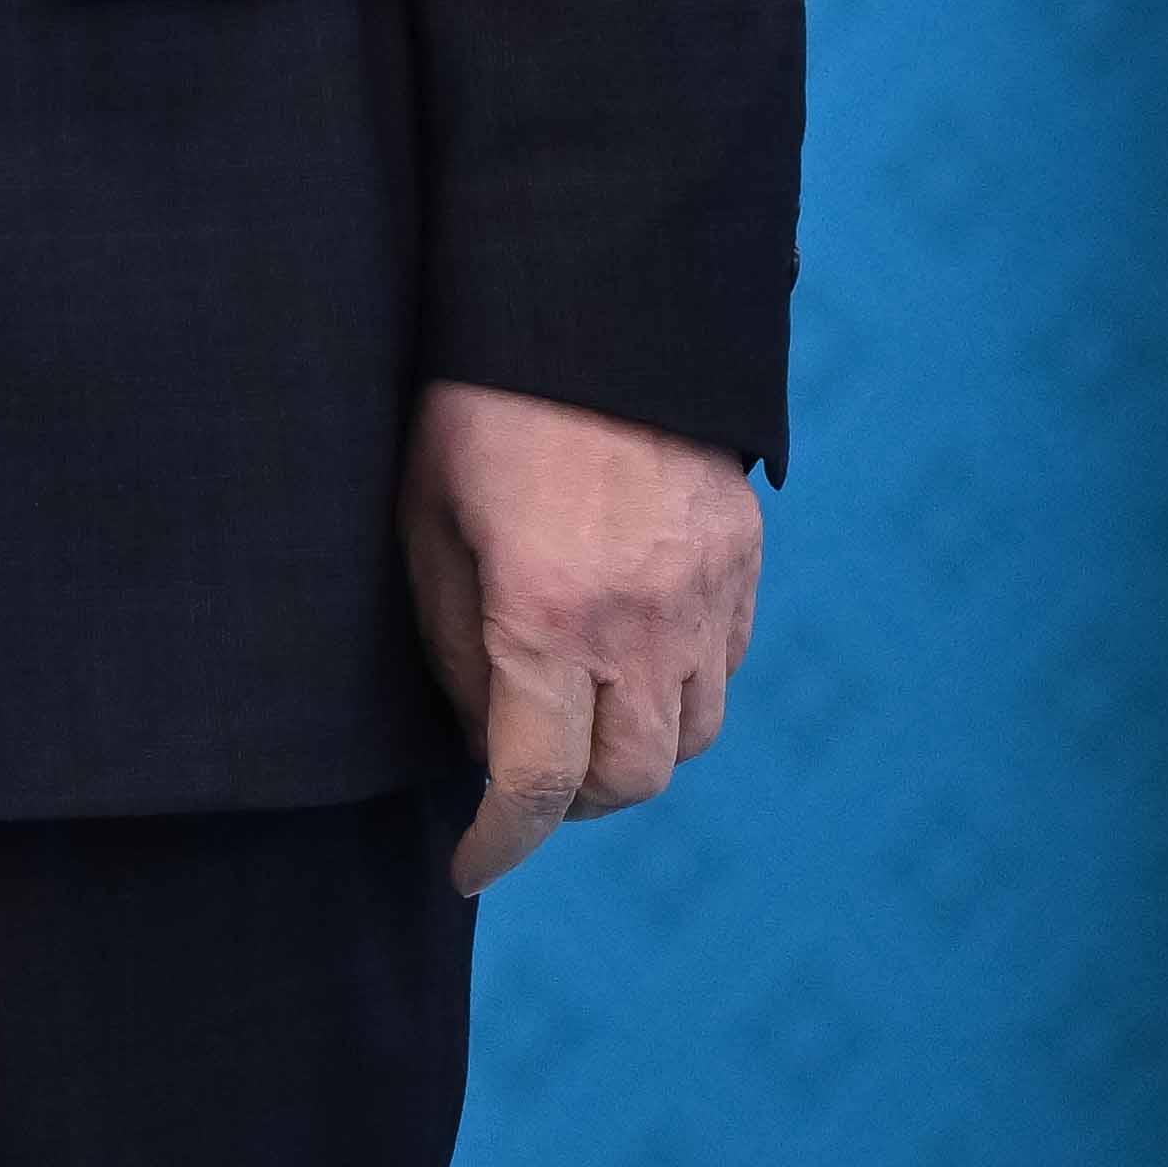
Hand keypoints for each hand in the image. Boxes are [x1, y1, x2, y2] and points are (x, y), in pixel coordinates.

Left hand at [401, 375, 762, 890]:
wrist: (589, 301)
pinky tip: (627, 662)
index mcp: (548, 616)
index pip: (536, 782)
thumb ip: (454, 641)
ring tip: (574, 725)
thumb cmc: (475, 404)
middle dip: (567, 804)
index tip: (470, 865)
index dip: (500, 842)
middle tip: (517, 783)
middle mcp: (642, 624)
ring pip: (690, 738)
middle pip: (626, 781)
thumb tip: (479, 735)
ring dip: (631, 754)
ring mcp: (706, 596)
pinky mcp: (742, 562)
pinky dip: (679, 694)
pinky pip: (725, 671)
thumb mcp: (425, 518)